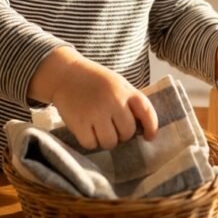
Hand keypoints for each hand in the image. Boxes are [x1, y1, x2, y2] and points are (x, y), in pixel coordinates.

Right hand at [29, 47, 157, 150]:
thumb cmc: (94, 81)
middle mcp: (113, 101)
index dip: (151, 127)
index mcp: (125, 90)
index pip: (147, 112)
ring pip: (110, 142)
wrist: (65, 73)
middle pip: (127, 132)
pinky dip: (89, 141)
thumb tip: (142, 129)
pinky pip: (91, 144)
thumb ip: (129, 102)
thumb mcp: (117, 84)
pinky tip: (87, 130)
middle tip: (112, 127)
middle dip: (122, 135)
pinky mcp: (79, 122)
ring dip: (106, 140)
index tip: (149, 137)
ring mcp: (95, 112)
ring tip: (99, 129)